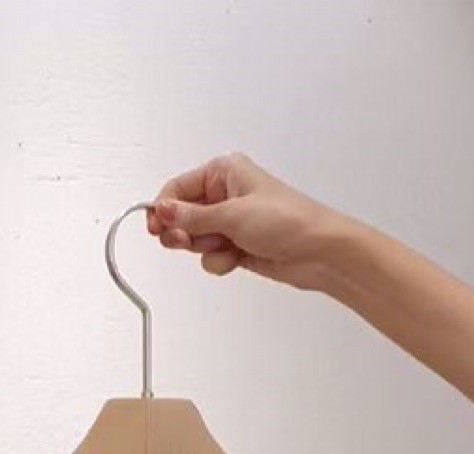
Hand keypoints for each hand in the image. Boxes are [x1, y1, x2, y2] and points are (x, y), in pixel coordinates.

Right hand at [147, 155, 339, 288]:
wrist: (318, 251)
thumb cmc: (287, 220)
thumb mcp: (232, 214)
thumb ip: (192, 216)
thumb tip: (161, 211)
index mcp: (223, 172)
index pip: (177, 188)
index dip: (164, 209)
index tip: (156, 229)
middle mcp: (225, 194)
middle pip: (182, 215)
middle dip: (184, 232)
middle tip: (188, 241)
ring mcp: (231, 222)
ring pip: (196, 239)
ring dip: (206, 249)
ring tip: (227, 247)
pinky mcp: (237, 245)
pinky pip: (212, 256)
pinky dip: (219, 261)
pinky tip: (237, 258)